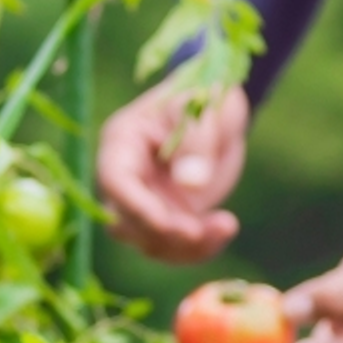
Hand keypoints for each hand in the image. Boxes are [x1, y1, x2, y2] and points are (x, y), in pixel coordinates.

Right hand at [97, 77, 248, 263]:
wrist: (220, 108)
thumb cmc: (207, 95)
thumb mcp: (206, 107)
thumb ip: (197, 141)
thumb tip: (190, 185)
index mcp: (122, 142)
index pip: (115, 182)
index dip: (136, 207)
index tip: (167, 223)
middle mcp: (127, 177)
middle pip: (127, 222)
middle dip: (163, 234)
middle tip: (203, 230)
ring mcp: (147, 200)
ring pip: (151, 241)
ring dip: (185, 247)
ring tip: (225, 226)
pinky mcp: (170, 216)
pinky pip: (177, 245)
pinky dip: (200, 247)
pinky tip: (226, 228)